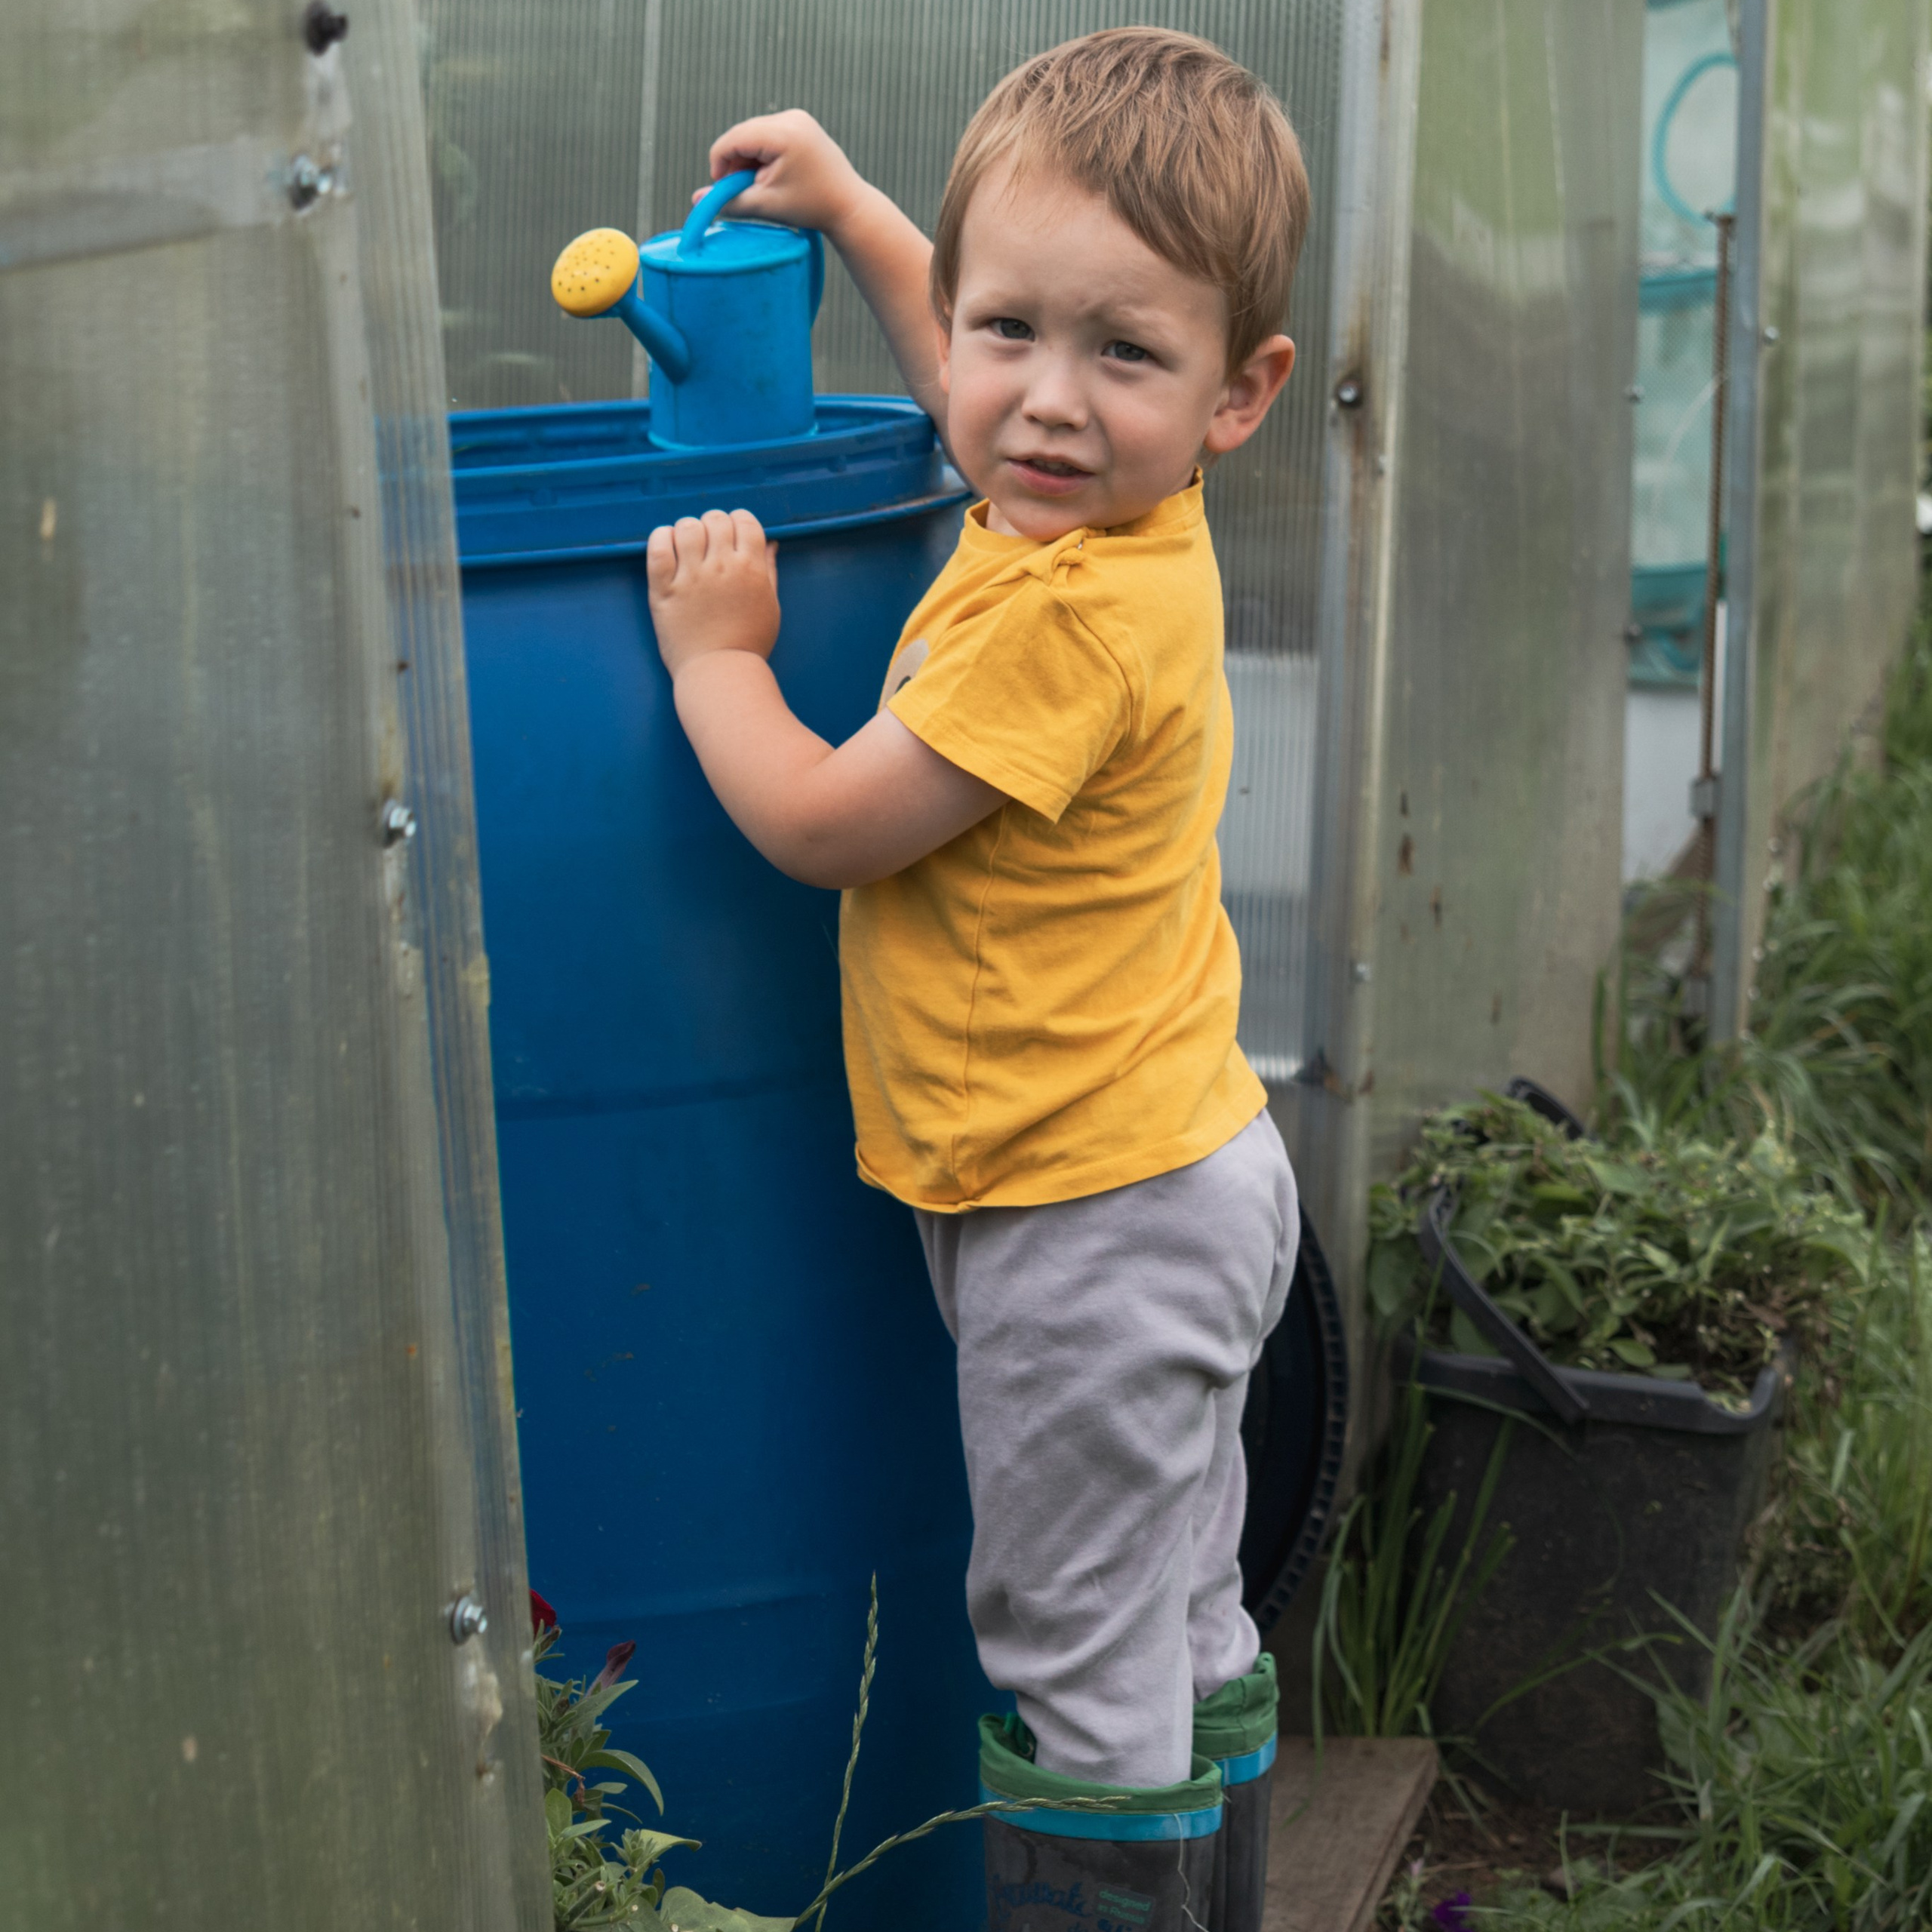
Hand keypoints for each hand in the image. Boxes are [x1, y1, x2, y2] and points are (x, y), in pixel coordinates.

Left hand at [646, 509, 780, 679]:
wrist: (720, 674)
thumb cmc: (749, 644)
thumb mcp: (770, 606)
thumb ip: (769, 571)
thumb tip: (770, 542)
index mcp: (751, 569)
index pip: (745, 520)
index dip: (739, 522)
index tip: (733, 536)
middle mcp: (722, 568)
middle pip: (716, 519)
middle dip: (714, 526)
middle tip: (710, 545)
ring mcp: (691, 578)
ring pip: (687, 527)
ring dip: (688, 531)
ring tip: (688, 548)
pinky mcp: (664, 590)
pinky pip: (658, 547)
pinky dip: (661, 537)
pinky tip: (667, 544)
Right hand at [703, 111, 868, 243]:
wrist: (848, 206)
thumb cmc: (811, 208)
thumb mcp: (766, 206)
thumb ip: (729, 201)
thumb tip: (695, 200)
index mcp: (783, 134)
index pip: (733, 139)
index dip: (720, 164)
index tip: (722, 189)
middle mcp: (791, 118)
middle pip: (743, 134)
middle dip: (735, 162)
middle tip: (741, 191)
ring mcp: (798, 118)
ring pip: (754, 134)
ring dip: (748, 159)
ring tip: (760, 186)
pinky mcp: (801, 123)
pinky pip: (769, 134)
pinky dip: (762, 154)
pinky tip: (771, 176)